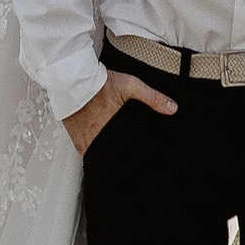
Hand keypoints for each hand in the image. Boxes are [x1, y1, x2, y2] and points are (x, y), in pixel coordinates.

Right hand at [63, 69, 177, 156]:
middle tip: (125, 161)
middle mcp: (96, 138)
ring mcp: (84, 139)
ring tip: (112, 153)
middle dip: (118, 160)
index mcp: (111, 130)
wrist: (73, 78)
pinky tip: (97, 146)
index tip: (137, 165)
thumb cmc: (99, 83)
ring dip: (104, 155)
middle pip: (110, 157)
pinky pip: (84, 151)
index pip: (123, 153)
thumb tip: (172, 108)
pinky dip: (91, 150)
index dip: (130, 161)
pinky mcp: (75, 137)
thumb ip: (152, 97)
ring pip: (96, 156)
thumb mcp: (130, 86)